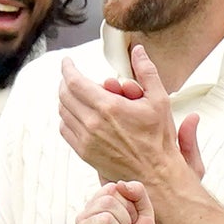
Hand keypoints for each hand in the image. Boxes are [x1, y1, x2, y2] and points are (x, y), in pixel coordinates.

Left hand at [57, 49, 187, 184]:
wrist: (154, 173)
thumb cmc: (159, 138)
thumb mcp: (160, 99)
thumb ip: (147, 72)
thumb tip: (138, 50)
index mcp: (109, 107)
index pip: (75, 82)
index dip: (67, 69)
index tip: (67, 62)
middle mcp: (93, 123)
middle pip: (64, 95)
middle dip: (66, 81)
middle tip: (73, 76)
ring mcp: (85, 139)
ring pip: (63, 111)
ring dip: (67, 98)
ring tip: (78, 93)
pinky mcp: (83, 152)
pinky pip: (65, 129)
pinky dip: (67, 117)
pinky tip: (79, 113)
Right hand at [74, 180, 158, 223]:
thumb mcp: (144, 214)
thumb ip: (137, 193)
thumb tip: (120, 184)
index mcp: (97, 206)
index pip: (112, 189)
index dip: (129, 206)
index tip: (129, 223)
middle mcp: (84, 216)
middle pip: (107, 202)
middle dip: (125, 221)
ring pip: (105, 219)